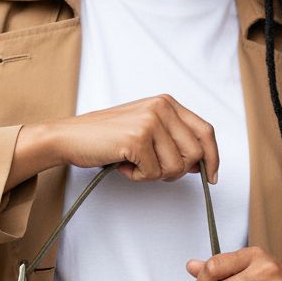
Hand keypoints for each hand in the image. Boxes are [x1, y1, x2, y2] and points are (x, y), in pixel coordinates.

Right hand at [50, 94, 219, 183]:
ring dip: (154, 175)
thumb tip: (202, 165)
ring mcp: (150, 122)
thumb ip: (174, 140)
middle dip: (177, 171)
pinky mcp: (137, 139)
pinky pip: (153, 174)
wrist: (69, 137)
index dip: (212, 157)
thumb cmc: (106, 137)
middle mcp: (162, 108)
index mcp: (167, 103)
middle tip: (151, 168)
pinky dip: (137, 177)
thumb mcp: (146, 130)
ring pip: (176, 168)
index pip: (205, 131)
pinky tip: (123, 164)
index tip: (211, 177)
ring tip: (133, 163)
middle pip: (195, 153)